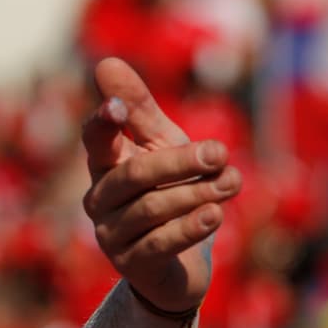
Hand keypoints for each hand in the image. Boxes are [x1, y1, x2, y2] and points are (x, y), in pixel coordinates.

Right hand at [82, 58, 242, 312]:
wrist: (181, 265)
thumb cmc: (170, 193)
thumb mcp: (162, 148)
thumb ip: (141, 111)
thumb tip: (106, 62)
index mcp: (104, 166)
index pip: (95, 141)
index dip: (104, 124)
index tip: (118, 108)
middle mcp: (100, 200)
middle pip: (135, 175)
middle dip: (180, 162)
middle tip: (221, 152)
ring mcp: (112, 235)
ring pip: (153, 209)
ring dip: (198, 194)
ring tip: (232, 183)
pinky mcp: (134, 265)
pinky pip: (161, 243)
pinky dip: (191, 228)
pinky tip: (216, 215)